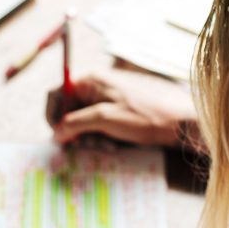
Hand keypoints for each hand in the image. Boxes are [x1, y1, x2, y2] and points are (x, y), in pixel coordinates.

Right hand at [46, 69, 198, 148]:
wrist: (176, 124)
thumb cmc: (143, 117)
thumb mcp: (105, 119)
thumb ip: (75, 123)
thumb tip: (56, 133)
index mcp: (91, 81)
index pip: (56, 93)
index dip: (52, 115)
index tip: (57, 135)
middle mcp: (95, 87)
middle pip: (67, 110)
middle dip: (72, 131)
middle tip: (82, 146)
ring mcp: (104, 100)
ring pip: (81, 122)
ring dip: (87, 138)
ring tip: (105, 146)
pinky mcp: (113, 112)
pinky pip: (95, 126)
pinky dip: (99, 138)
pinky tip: (112, 145)